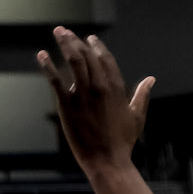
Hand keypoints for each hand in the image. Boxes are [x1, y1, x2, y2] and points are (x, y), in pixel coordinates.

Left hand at [36, 28, 154, 171]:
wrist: (108, 161)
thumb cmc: (123, 142)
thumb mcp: (137, 116)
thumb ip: (142, 95)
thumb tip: (151, 79)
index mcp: (116, 89)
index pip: (105, 59)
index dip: (97, 47)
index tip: (89, 39)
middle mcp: (100, 87)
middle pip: (87, 56)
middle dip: (76, 40)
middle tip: (66, 32)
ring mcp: (83, 95)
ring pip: (73, 61)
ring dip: (65, 44)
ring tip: (58, 33)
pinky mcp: (68, 104)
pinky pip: (55, 79)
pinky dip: (47, 65)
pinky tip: (41, 55)